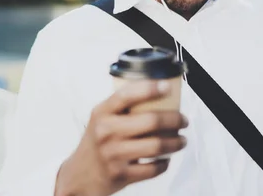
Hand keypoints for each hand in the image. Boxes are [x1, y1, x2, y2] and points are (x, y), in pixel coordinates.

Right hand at [54, 81, 187, 195]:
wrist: (79, 176)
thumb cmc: (96, 143)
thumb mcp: (101, 119)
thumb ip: (122, 107)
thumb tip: (158, 91)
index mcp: (102, 112)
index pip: (127, 95)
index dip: (150, 89)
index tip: (167, 87)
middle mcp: (106, 132)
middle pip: (151, 121)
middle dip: (175, 119)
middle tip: (183, 120)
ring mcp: (113, 154)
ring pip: (157, 146)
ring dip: (176, 142)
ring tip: (182, 140)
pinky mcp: (121, 174)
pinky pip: (153, 168)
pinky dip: (164, 163)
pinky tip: (166, 158)